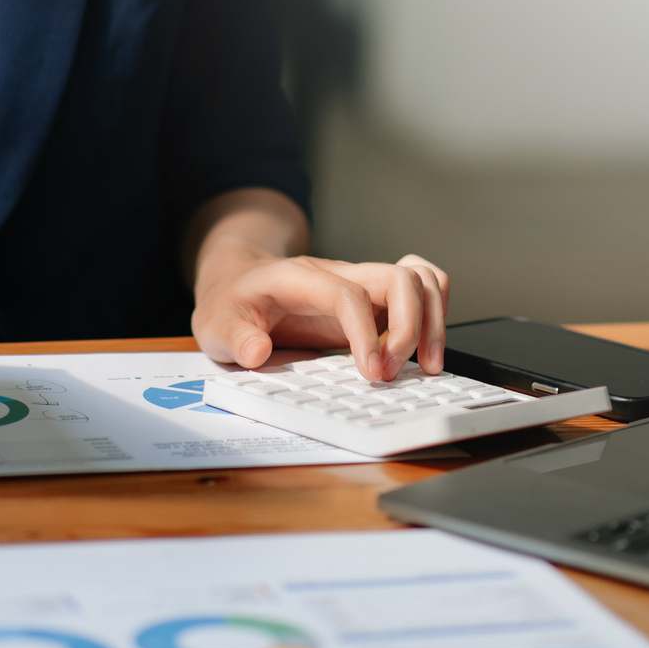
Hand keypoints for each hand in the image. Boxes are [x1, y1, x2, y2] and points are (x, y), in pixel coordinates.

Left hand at [193, 252, 450, 381]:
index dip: (366, 332)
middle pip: (400, 278)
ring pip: (422, 279)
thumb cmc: (232, 304)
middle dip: (410, 328)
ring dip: (433, 322)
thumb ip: (234, 338)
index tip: (370, 371)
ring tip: (427, 366)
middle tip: (392, 374)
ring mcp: (362, 285)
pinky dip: (433, 319)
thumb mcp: (215, 325)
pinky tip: (419, 354)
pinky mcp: (375, 301)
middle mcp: (340, 274)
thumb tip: (256, 352)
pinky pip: (423, 292)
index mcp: (300, 277)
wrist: (239, 283)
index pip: (349, 293)